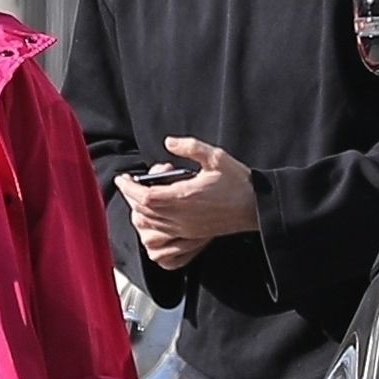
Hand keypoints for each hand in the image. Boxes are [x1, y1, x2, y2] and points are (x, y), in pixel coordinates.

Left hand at [114, 137, 257, 269]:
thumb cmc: (238, 182)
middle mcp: (181, 217)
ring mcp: (185, 229)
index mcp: (184, 197)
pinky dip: (152, 226)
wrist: (255, 208)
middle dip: (132, 197)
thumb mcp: (216, 157)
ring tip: (142, 196)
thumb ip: (190, 147)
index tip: (123, 179)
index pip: (145, 196)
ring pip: (150, 226)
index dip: (129, 188)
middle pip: (143, 212)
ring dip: (140, 212)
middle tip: (132, 183)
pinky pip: (162, 236)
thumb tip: (168, 142)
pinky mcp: (191, 235)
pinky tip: (154, 214)